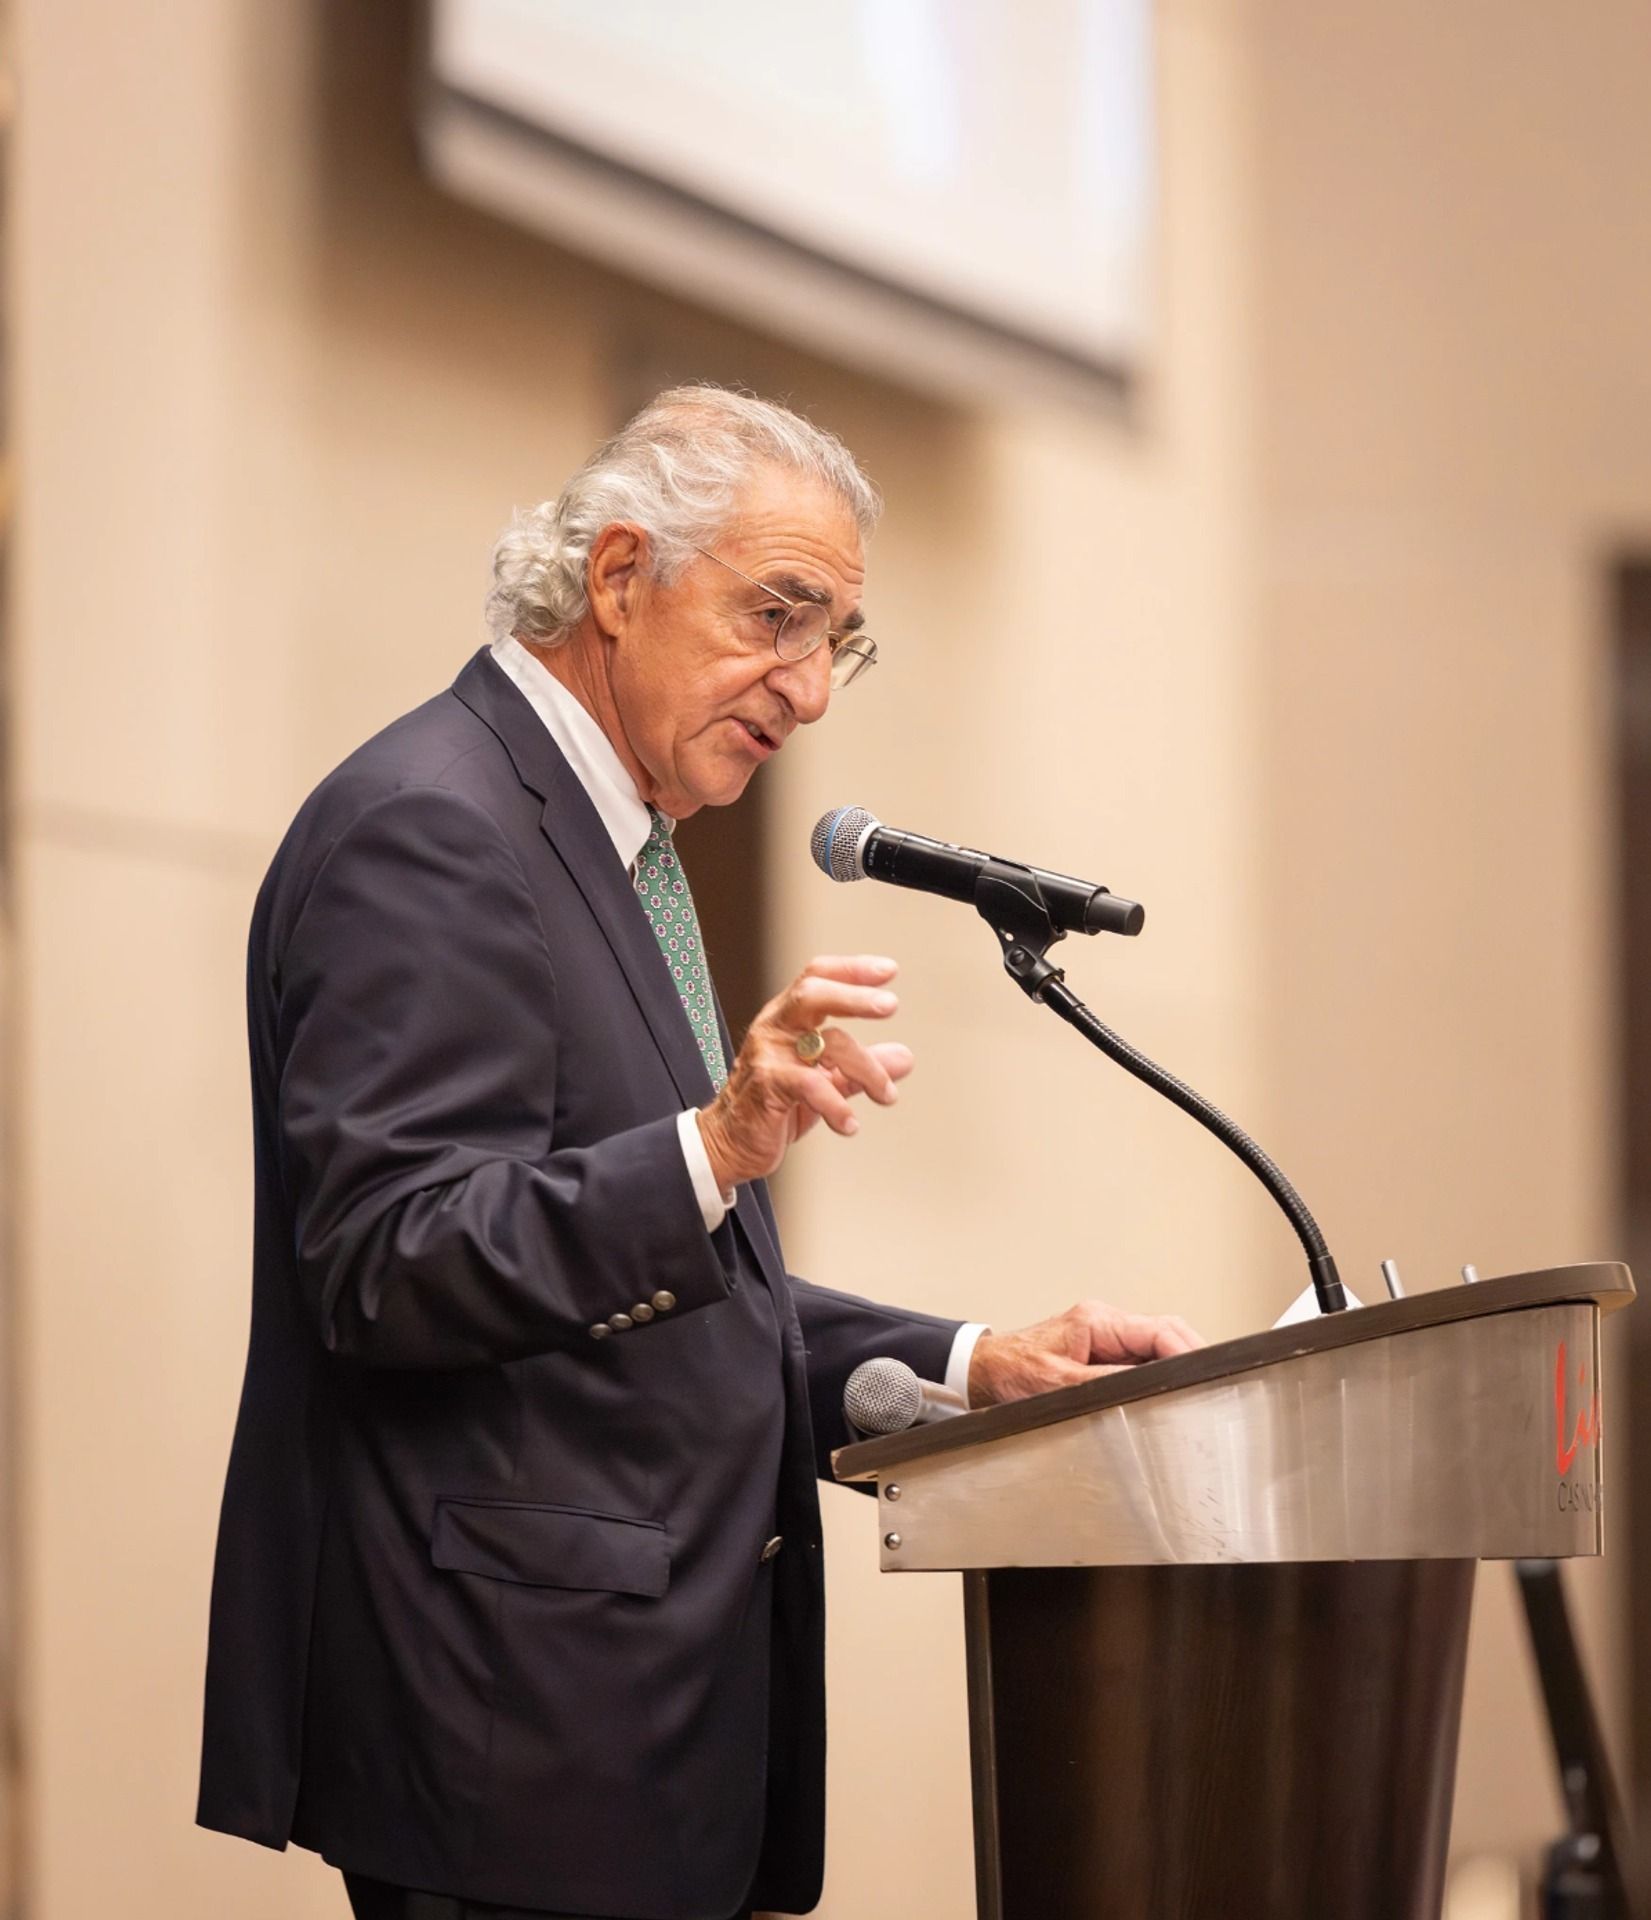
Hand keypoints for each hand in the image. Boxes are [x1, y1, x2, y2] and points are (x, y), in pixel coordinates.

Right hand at [696, 955, 912, 1190]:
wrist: (729, 1144)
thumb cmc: (774, 1107)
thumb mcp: (825, 1082)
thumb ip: (860, 1068)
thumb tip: (904, 1058)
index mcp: (788, 1018)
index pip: (817, 978)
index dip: (851, 970)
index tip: (888, 970)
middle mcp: (775, 1028)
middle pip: (813, 994)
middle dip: (855, 997)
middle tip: (891, 1005)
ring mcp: (768, 1055)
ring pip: (826, 1043)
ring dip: (867, 1068)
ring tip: (886, 1095)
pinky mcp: (766, 1086)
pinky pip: (811, 1086)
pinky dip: (838, 1105)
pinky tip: (850, 1124)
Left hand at [968, 1301, 1204, 1407]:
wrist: (984, 1371)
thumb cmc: (1011, 1370)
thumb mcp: (1057, 1383)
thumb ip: (1102, 1383)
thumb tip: (1143, 1385)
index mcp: (1097, 1321)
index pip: (1158, 1330)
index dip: (1186, 1351)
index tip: (1204, 1371)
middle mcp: (1105, 1324)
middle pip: (1166, 1333)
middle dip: (1192, 1353)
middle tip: (1214, 1381)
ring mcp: (1105, 1337)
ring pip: (1158, 1345)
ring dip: (1178, 1363)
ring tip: (1196, 1388)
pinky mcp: (1102, 1353)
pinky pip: (1142, 1358)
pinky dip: (1160, 1371)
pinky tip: (1166, 1391)